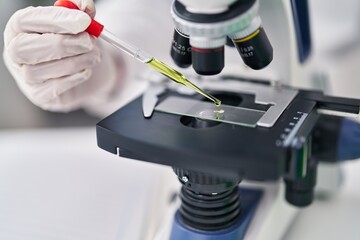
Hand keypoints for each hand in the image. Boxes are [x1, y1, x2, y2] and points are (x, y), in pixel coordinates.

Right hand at [3, 0, 117, 112]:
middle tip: (88, 42)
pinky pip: (53, 88)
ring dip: (74, 61)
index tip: (83, 20)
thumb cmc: (76, 44)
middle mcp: (16, 53)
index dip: (55, 20)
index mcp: (20, 29)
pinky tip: (86, 70)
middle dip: (61, 44)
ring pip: (40, 70)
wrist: (87, 72)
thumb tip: (86, 6)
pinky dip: (74, 78)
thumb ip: (81, 13)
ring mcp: (25, 77)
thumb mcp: (80, 25)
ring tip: (93, 55)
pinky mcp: (40, 96)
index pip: (25, 21)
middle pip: (24, 48)